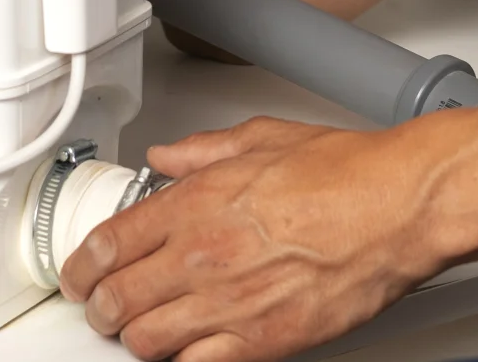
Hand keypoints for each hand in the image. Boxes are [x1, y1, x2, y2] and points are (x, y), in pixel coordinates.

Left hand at [61, 117, 453, 361]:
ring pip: (147, 342)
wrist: (396, 209)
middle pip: (117, 299)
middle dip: (101, 307)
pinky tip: (187, 352)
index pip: (108, 244)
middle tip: (102, 306)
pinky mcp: (262, 342)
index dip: (82, 266)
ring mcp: (228, 304)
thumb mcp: (262, 137)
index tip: (80, 272)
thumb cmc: (346, 173)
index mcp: (196, 203)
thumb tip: (167, 156)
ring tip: (141, 331)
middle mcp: (202, 256)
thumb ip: (203, 150)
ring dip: (137, 338)